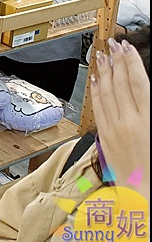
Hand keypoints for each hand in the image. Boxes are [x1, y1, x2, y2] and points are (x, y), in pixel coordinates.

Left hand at [92, 37, 149, 200]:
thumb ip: (150, 109)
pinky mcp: (105, 137)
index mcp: (147, 121)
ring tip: (101, 55)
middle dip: (116, 61)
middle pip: (119, 84)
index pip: (137, 83)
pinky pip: (98, 108)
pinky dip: (96, 91)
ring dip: (103, 71)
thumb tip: (143, 91)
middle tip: (112, 43)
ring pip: (106, 93)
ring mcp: (114, 129)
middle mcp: (128, 122)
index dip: (131, 62)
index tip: (127, 47)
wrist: (144, 198)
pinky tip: (95, 81)